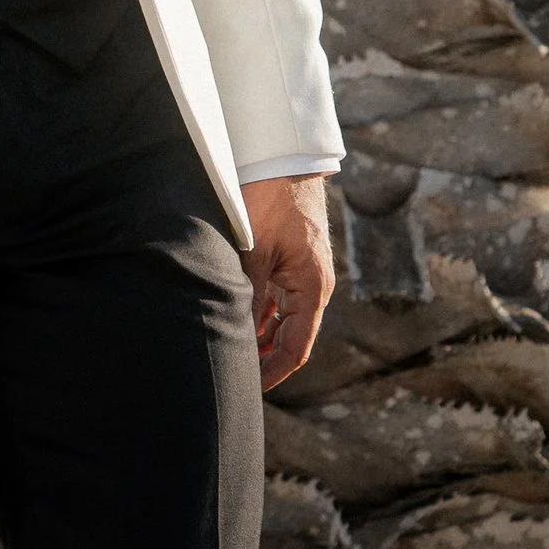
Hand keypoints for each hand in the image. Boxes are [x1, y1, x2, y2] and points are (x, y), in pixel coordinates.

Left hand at [243, 173, 333, 389]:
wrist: (282, 159)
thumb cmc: (270, 200)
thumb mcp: (254, 252)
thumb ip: (249, 295)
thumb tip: (239, 334)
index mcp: (312, 289)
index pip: (297, 347)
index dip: (274, 372)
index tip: (251, 389)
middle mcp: (313, 286)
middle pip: (291, 337)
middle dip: (265, 359)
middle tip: (236, 375)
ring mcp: (304, 274)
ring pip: (283, 319)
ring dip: (262, 337)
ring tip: (234, 355)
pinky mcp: (292, 262)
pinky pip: (279, 299)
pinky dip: (261, 314)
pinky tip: (241, 324)